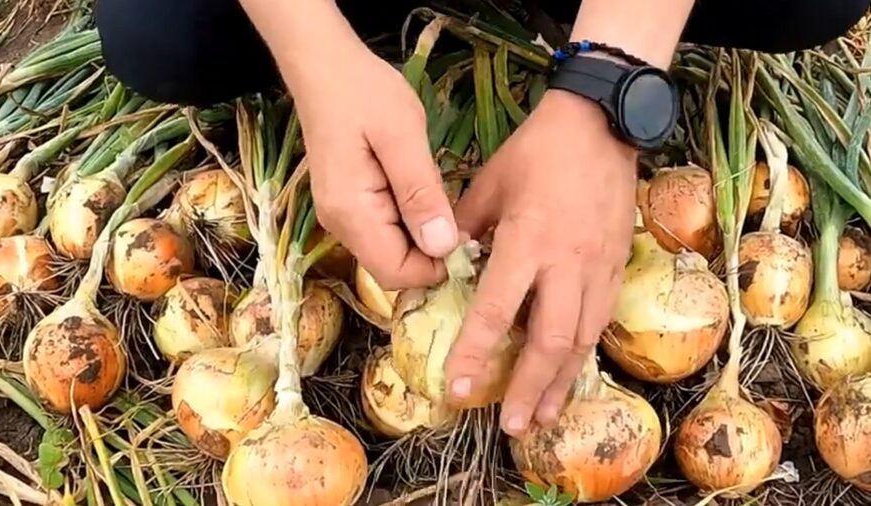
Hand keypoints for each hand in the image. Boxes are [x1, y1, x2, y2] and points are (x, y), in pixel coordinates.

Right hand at [295, 45, 457, 288]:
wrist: (324, 67)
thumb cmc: (364, 94)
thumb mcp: (403, 137)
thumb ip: (421, 194)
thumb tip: (443, 246)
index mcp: (352, 213)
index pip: (396, 274)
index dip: (435, 267)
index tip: (465, 240)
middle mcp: (340, 225)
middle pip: (392, 269)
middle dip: (430, 255)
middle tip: (459, 218)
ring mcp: (340, 217)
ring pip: (389, 253)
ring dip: (421, 238)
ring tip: (442, 200)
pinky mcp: (347, 205)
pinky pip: (383, 232)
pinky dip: (408, 224)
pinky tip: (423, 194)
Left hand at [445, 90, 637, 436]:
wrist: (601, 126)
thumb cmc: (537, 152)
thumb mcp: (488, 184)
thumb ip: (464, 229)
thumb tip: (444, 263)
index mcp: (527, 242)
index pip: (497, 311)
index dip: (477, 354)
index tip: (460, 389)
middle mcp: (565, 265)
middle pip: (551, 341)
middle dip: (529, 388)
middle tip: (510, 425)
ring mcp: (597, 268)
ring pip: (583, 339)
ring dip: (561, 384)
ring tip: (542, 417)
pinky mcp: (616, 266)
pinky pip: (601, 321)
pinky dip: (584, 354)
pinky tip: (570, 374)